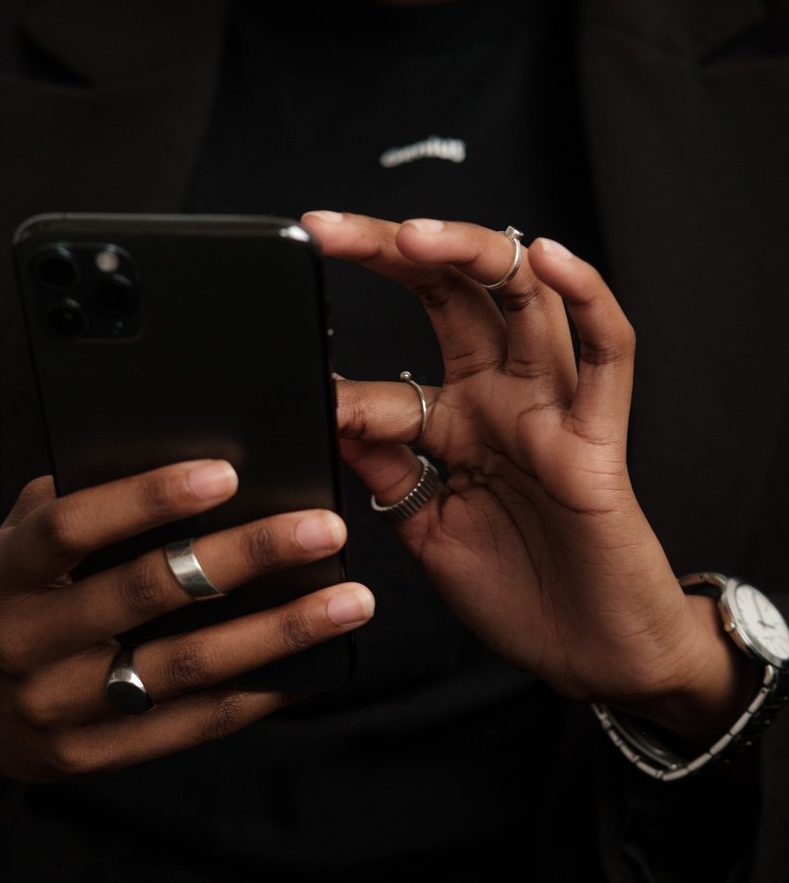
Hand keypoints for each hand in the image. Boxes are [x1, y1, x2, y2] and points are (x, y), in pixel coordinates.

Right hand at [0, 461, 372, 787]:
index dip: (145, 499)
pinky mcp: (96, 757)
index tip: (225, 471)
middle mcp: (27, 646)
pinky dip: (258, 695)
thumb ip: (74, 501)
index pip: (70, 528)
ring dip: (277, 633)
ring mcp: (62, 709)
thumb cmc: (7, 600)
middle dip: (243, 558)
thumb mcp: (13, 544)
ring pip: (183, 669)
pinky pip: (191, 726)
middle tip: (323, 527)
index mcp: (2, 576)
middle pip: (144, 597)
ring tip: (349, 600)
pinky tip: (312, 666)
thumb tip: (177, 455)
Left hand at [304, 211, 754, 739]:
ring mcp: (548, 410)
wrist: (587, 653)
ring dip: (470, 254)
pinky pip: (607, 353)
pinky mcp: (597, 436)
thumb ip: (385, 470)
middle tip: (324, 229)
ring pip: (522, 299)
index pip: (383, 373)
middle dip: (387, 252)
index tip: (275, 352)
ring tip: (413, 235)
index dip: (331, 366)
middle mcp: (499, 400)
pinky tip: (549, 257)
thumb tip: (327, 413)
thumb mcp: (425, 528)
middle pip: (447, 296)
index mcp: (452, 423)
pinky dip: (587, 298)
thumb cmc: (516, 592)